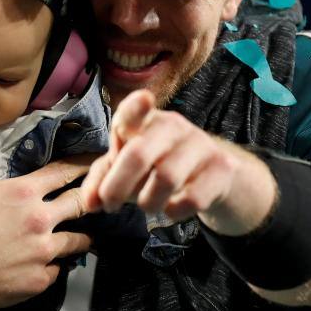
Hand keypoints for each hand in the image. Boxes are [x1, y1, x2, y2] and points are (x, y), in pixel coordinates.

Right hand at [0, 112, 94, 309]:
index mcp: (23, 192)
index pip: (65, 171)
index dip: (82, 166)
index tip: (96, 162)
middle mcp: (39, 220)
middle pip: (81, 204)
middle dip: (88, 201)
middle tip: (95, 200)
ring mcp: (41, 252)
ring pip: (77, 242)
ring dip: (77, 238)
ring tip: (79, 237)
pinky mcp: (37, 281)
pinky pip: (58, 272)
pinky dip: (54, 267)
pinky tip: (47, 264)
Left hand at [81, 89, 275, 233]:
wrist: (213, 175)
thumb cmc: (158, 165)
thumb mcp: (127, 167)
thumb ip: (102, 180)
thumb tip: (89, 203)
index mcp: (145, 120)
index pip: (136, 109)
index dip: (137, 106)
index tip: (145, 99)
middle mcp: (173, 126)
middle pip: (139, 154)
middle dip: (117, 186)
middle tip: (110, 205)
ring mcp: (199, 144)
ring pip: (166, 179)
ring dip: (148, 202)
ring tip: (147, 206)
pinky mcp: (221, 168)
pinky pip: (192, 198)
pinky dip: (175, 211)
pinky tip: (172, 209)